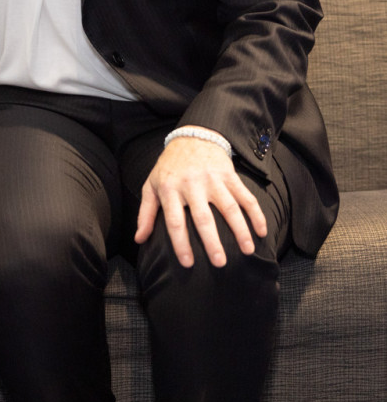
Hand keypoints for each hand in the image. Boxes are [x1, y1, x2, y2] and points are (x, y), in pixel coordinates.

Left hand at [134, 132, 267, 267]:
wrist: (191, 137)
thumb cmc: (169, 167)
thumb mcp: (151, 185)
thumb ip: (145, 213)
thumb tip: (139, 239)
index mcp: (170, 189)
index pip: (174, 221)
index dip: (180, 243)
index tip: (188, 263)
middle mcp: (191, 184)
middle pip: (203, 217)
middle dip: (212, 242)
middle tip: (220, 263)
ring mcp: (212, 179)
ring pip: (229, 207)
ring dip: (240, 230)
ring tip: (248, 251)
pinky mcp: (229, 175)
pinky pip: (246, 196)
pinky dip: (256, 214)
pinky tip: (262, 232)